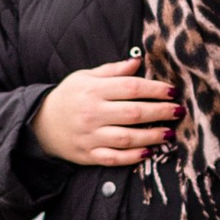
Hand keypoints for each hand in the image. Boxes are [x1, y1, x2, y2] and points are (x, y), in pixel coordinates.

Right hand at [32, 53, 179, 167]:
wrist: (40, 124)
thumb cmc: (68, 96)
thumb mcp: (85, 77)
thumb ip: (112, 70)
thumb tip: (137, 61)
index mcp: (93, 90)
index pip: (130, 88)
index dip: (154, 89)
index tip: (172, 91)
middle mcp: (92, 113)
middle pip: (133, 113)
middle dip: (160, 112)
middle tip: (179, 111)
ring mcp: (90, 136)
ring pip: (126, 138)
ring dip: (152, 136)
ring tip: (170, 133)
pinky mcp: (88, 155)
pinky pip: (114, 158)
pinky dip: (133, 157)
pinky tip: (149, 152)